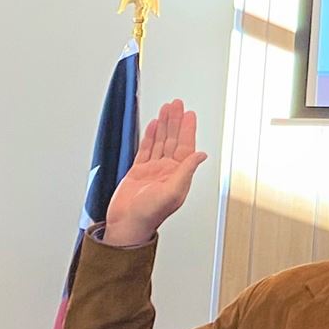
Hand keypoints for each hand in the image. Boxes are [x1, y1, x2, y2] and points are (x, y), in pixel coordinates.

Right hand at [99, 99, 208, 247]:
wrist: (127, 224)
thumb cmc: (149, 215)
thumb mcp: (172, 193)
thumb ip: (186, 172)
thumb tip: (201, 155)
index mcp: (178, 175)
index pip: (185, 146)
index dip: (188, 129)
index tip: (190, 114)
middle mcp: (168, 171)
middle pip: (173, 140)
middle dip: (175, 121)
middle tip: (177, 104)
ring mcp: (153, 170)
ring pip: (160, 142)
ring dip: (164, 125)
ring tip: (166, 110)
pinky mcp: (138, 171)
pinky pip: (145, 149)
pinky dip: (149, 137)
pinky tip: (153, 126)